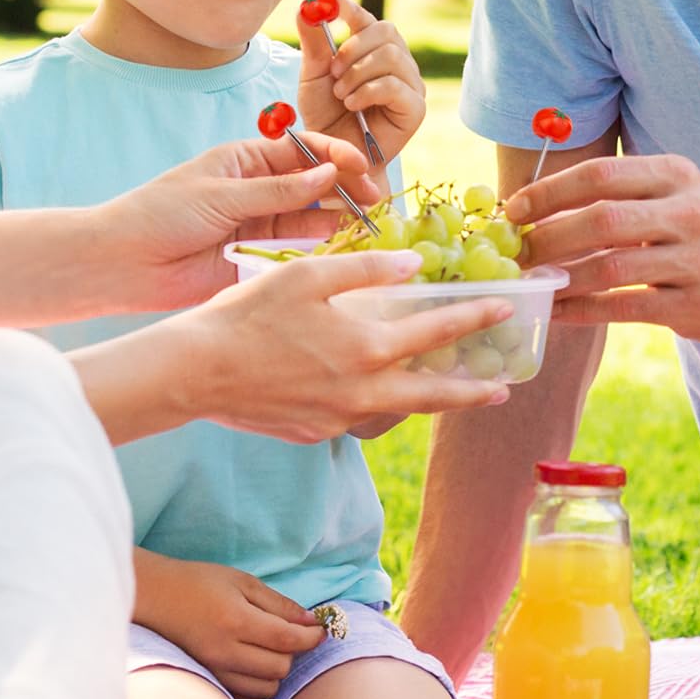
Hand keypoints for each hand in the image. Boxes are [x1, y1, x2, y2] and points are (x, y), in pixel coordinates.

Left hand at [108, 131, 383, 311]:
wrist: (125, 263)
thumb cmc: (162, 214)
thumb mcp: (222, 194)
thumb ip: (278, 189)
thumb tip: (330, 172)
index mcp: (248, 160)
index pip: (304, 150)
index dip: (335, 155)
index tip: (360, 165)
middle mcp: (261, 190)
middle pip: (316, 184)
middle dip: (347, 188)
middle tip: (376, 199)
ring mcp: (263, 225)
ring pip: (313, 218)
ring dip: (341, 220)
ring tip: (370, 224)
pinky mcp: (260, 259)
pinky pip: (299, 252)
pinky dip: (323, 250)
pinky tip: (346, 250)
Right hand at [134, 554, 327, 698]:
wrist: (156, 598)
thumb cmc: (200, 582)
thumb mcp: (242, 581)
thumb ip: (279, 604)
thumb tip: (311, 621)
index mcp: (236, 621)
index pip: (288, 639)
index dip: (312, 636)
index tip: (321, 629)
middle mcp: (226, 651)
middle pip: (281, 667)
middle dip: (294, 652)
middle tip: (291, 633)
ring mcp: (215, 670)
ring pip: (267, 687)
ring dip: (278, 669)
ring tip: (271, 648)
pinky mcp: (210, 680)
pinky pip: (248, 695)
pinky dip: (260, 682)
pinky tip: (255, 662)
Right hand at [178, 248, 515, 440]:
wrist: (194, 371)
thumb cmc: (247, 314)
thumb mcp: (306, 275)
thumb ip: (365, 269)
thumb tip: (413, 264)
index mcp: (365, 347)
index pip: (437, 331)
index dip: (475, 318)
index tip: (504, 308)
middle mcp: (361, 391)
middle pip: (433, 394)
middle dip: (472, 391)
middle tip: (501, 388)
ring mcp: (338, 418)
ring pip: (395, 410)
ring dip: (425, 401)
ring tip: (445, 391)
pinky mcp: (314, 433)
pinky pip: (355, 418)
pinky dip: (372, 404)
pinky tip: (367, 391)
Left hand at [294, 0, 424, 171]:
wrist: (333, 156)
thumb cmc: (325, 116)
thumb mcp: (313, 75)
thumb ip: (313, 40)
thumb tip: (308, 3)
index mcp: (371, 49)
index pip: (365, 17)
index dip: (348, 6)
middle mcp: (396, 62)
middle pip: (385, 31)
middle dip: (353, 49)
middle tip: (333, 73)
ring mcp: (410, 84)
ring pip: (391, 56)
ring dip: (357, 75)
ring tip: (342, 95)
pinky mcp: (416, 108)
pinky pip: (395, 85)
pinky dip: (368, 92)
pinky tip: (353, 105)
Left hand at [506, 152, 699, 339]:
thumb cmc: (696, 230)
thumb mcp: (670, 193)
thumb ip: (614, 193)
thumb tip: (530, 205)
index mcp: (675, 175)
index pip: (600, 174)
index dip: (549, 192)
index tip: (514, 211)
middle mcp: (690, 212)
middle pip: (603, 220)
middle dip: (549, 237)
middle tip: (517, 253)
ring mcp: (696, 261)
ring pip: (611, 268)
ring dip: (561, 278)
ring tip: (530, 284)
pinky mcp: (695, 305)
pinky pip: (624, 308)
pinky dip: (582, 310)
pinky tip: (557, 310)